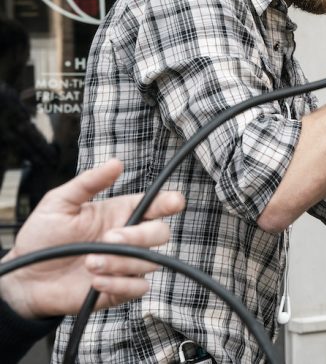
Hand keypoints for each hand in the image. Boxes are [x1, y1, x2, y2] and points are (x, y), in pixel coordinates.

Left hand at [0, 159, 185, 318]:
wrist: (26, 278)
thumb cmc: (42, 238)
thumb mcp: (59, 203)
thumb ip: (89, 182)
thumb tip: (116, 163)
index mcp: (120, 214)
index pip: (156, 205)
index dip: (170, 202)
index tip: (174, 202)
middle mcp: (128, 239)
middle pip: (160, 233)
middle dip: (140, 236)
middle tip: (109, 238)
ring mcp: (126, 264)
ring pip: (149, 262)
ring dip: (120, 263)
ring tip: (89, 263)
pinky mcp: (119, 289)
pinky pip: (137, 288)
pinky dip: (119, 284)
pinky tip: (95, 281)